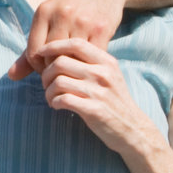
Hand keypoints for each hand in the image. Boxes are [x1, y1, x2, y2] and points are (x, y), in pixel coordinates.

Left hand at [8, 0, 128, 80]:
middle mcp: (61, 15)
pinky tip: (86, 64)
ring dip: (70, 68)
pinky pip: (90, 55)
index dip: (37, 67)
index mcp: (43, 12)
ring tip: (71, 70)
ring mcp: (82, 21)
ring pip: (70, 57)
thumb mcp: (47, 19)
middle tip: (59, 73)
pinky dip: (87, 63)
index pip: (33, 53)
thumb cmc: (70, 7)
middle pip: (51, 56)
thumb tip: (11, 76)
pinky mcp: (101, 28)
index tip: (45, 70)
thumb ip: (28, 50)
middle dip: (54, 69)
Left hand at [32, 38, 160, 155]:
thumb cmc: (113, 100)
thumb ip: (89, 62)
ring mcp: (99, 92)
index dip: (53, 46)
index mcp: (106, 62)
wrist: (132, 128)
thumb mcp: (109, 75)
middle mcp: (103, 74)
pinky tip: (57, 106)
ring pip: (58, 81)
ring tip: (51, 97)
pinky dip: (54, 102)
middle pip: (60, 62)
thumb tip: (57, 52)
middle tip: (46, 83)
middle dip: (46, 73)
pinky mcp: (94, 110)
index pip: (76, 44)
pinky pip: (62, 99)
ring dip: (47, 91)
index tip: (40, 54)